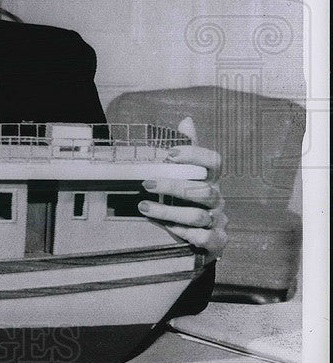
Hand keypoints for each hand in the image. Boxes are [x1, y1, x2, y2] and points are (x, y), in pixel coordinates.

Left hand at [139, 117, 228, 259]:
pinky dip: (187, 234)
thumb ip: (186, 150)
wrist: (199, 238)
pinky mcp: (217, 241)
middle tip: (146, 184)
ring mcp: (219, 220)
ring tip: (144, 207)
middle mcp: (217, 198)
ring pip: (199, 215)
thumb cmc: (188, 200)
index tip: (169, 155)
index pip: (214, 162)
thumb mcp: (186, 175)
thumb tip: (186, 120)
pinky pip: (206, 238)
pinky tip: (169, 229)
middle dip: (173, 186)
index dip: (194, 156)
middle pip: (203, 190)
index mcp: (211, 179)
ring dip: (169, 212)